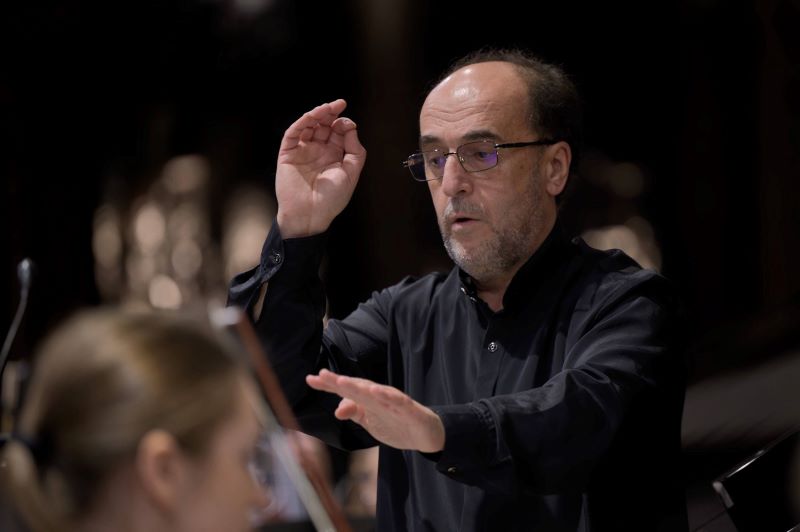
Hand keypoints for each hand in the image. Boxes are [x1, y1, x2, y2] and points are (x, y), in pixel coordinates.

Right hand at [275, 99, 366, 237]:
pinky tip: (312, 116)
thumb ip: (355, 150)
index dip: (343, 124)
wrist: (310, 214)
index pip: (338, 133)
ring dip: (317, 115)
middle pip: (324, 126)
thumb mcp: (351, 173)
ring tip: (327, 108)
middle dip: (331, 114)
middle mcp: (318, 152)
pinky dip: (302, 122)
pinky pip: (293, 133)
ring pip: (309, 126)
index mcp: (334, 157)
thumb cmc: (331, 199)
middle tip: (339, 104)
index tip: (348, 123)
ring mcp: (303, 152)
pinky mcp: (288, 154)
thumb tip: (350, 126)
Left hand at [306, 369, 444, 452]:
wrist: (426, 435)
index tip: (309, 379)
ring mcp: (393, 401)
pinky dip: (386, 395)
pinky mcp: (408, 408)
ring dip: (357, 386)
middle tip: (321, 375)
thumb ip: (354, 413)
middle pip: (357, 387)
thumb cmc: (396, 423)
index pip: (346, 390)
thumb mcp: (370, 422)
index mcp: (368, 400)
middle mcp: (379, 397)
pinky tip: (375, 391)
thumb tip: (336, 409)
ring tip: (341, 381)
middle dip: (339, 382)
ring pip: (374, 391)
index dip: (328, 385)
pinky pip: (397, 400)